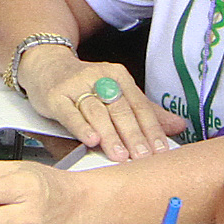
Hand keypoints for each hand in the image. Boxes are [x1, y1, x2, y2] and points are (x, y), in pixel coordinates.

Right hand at [24, 52, 181, 159]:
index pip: (140, 105)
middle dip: (133, 135)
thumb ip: (145, 112)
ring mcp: (76, 85)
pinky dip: (81, 127)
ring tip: (120, 154)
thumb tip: (178, 126)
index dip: (151, 129)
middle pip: (120, 109)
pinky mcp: (55, 95)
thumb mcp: (116, 94)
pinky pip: (70, 113)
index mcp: (119, 77)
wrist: (45, 67)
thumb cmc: (83, 85)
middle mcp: (99, 78)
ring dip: (110, 135)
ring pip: (97, 112)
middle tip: (143, 156)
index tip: (160, 150)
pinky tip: (91, 140)